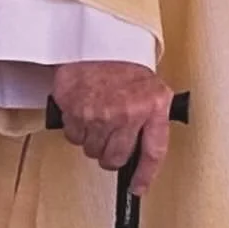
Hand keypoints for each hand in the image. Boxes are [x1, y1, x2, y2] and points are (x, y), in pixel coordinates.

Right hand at [50, 61, 175, 194]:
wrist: (99, 39)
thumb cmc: (124, 64)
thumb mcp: (151, 88)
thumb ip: (151, 119)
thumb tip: (144, 158)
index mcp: (154, 105)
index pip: (154, 152)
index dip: (146, 175)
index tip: (138, 188)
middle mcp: (129, 111)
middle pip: (116, 159)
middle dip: (113, 152)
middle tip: (112, 133)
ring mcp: (101, 113)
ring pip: (93, 150)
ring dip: (94, 138)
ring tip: (99, 113)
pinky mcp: (76, 110)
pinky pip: (74, 137)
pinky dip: (77, 127)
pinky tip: (84, 108)